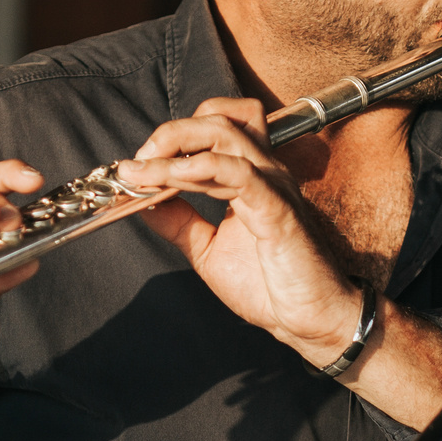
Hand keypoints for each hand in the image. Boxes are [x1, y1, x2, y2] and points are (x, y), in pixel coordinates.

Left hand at [124, 99, 366, 365]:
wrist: (306, 321)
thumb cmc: (268, 286)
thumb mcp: (206, 249)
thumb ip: (178, 221)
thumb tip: (141, 199)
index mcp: (250, 177)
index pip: (213, 127)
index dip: (171, 138)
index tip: (135, 167)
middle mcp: (264, 172)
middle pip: (217, 119)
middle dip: (169, 133)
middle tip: (135, 164)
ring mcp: (273, 187)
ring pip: (224, 135)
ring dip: (175, 148)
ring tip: (142, 171)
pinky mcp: (277, 210)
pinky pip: (240, 173)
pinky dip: (201, 168)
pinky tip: (173, 178)